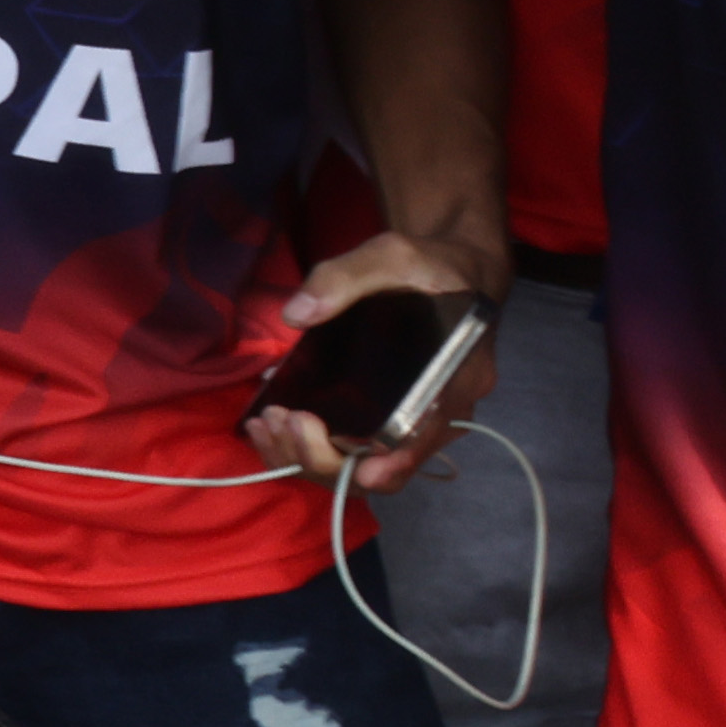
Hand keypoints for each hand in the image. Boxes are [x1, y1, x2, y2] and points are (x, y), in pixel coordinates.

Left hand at [250, 230, 507, 495]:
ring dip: (306, 456)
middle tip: (283, 418)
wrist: (443, 276)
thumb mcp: (392, 255)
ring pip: (361, 468)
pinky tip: (269, 420)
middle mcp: (440, 411)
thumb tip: (297, 314)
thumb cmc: (426, 269)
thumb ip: (346, 277)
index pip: (431, 433)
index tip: (359, 471)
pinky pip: (347, 452)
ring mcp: (412, 423)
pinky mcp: (384, 421)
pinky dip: (304, 447)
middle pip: (389, 466)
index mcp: (458, 374)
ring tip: (267, 420)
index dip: (398, 461)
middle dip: (328, 457)